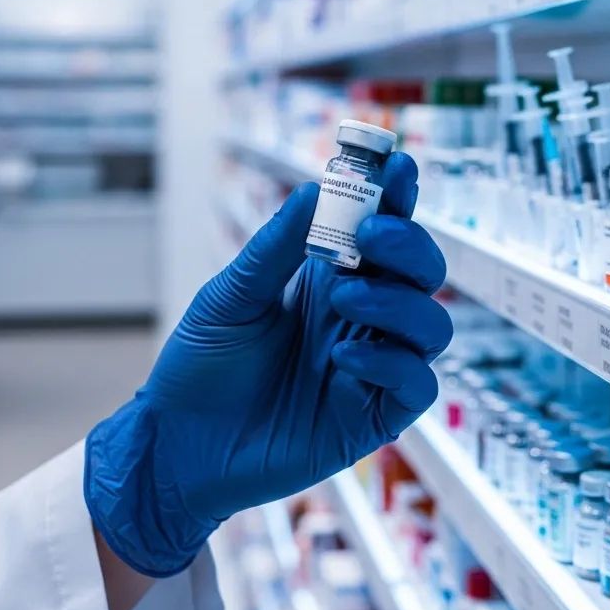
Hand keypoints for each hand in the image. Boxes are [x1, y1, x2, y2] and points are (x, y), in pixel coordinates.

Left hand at [84, 153, 450, 576]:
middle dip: (409, 244)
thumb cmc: (201, 365)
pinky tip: (344, 354)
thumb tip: (315, 187)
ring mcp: (371, 367)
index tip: (397, 165)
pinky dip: (392, 362)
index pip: (383, 232)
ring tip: (344, 297)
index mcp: (330, 280)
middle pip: (422, 273)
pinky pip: (416, 385)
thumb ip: (278, 246)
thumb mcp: (232, 295)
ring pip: (432, 325)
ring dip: (399, 301)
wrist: (177, 444)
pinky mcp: (373, 417)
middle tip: (371, 234)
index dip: (397, 198)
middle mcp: (360, 319)